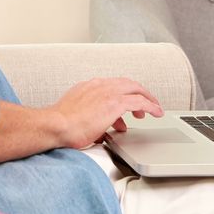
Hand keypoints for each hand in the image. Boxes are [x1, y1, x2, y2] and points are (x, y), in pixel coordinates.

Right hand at [48, 78, 163, 148]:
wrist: (56, 125)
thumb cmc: (61, 125)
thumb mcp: (77, 116)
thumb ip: (91, 118)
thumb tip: (100, 130)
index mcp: (89, 86)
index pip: (112, 86)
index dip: (122, 94)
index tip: (125, 106)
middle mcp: (100, 85)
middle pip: (127, 83)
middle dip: (138, 93)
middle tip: (145, 104)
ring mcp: (108, 92)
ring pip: (135, 89)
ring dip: (146, 98)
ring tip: (153, 109)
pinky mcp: (116, 103)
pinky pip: (140, 102)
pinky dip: (151, 106)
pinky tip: (156, 112)